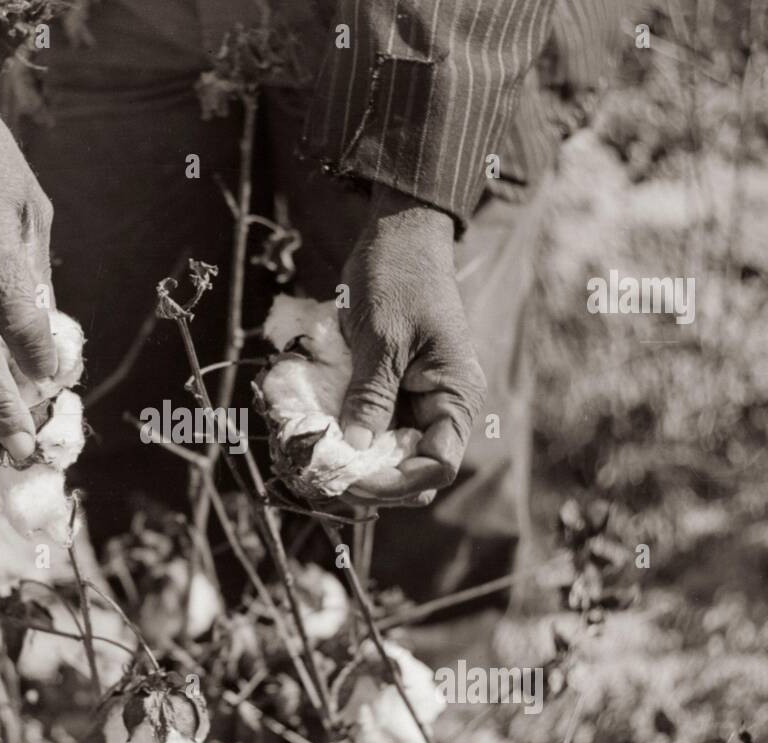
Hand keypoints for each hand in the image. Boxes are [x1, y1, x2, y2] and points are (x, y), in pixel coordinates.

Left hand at [339, 186, 486, 505]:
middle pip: (410, 469)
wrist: (398, 233)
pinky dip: (344, 434)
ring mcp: (414, 399)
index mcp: (455, 396)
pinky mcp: (389, 389)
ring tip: (312, 458)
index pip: (436, 466)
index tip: (350, 477)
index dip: (395, 482)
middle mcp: (439, 405)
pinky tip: (314, 434)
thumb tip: (356, 450)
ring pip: (386, 453)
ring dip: (352, 461)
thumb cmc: (398, 277)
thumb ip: (371, 396)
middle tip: (321, 473)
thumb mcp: (382, 338)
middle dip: (368, 478)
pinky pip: (370, 426)